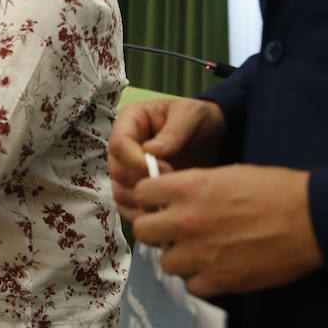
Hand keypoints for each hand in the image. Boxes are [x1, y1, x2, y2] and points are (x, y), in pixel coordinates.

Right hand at [108, 98, 225, 219]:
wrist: (211, 136)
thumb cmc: (199, 119)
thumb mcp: (191, 115)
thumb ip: (174, 131)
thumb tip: (151, 151)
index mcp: (130, 120)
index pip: (118, 144)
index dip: (136, 160)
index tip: (164, 168)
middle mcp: (123, 145)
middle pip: (117, 170)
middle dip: (143, 182)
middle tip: (171, 184)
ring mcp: (127, 168)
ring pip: (120, 191)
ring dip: (143, 200)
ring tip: (170, 199)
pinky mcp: (135, 186)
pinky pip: (127, 205)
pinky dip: (142, 212)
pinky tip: (163, 211)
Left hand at [130, 164, 322, 296]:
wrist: (311, 218)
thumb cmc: (274, 190)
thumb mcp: (223, 174)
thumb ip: (190, 186)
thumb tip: (170, 196)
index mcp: (187, 189)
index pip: (141, 193)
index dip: (149, 197)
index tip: (157, 202)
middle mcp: (187, 221)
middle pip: (143, 230)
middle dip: (154, 228)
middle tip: (170, 229)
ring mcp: (202, 253)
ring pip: (165, 261)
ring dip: (177, 256)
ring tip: (197, 250)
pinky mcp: (220, 280)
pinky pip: (192, 285)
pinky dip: (200, 278)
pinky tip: (214, 266)